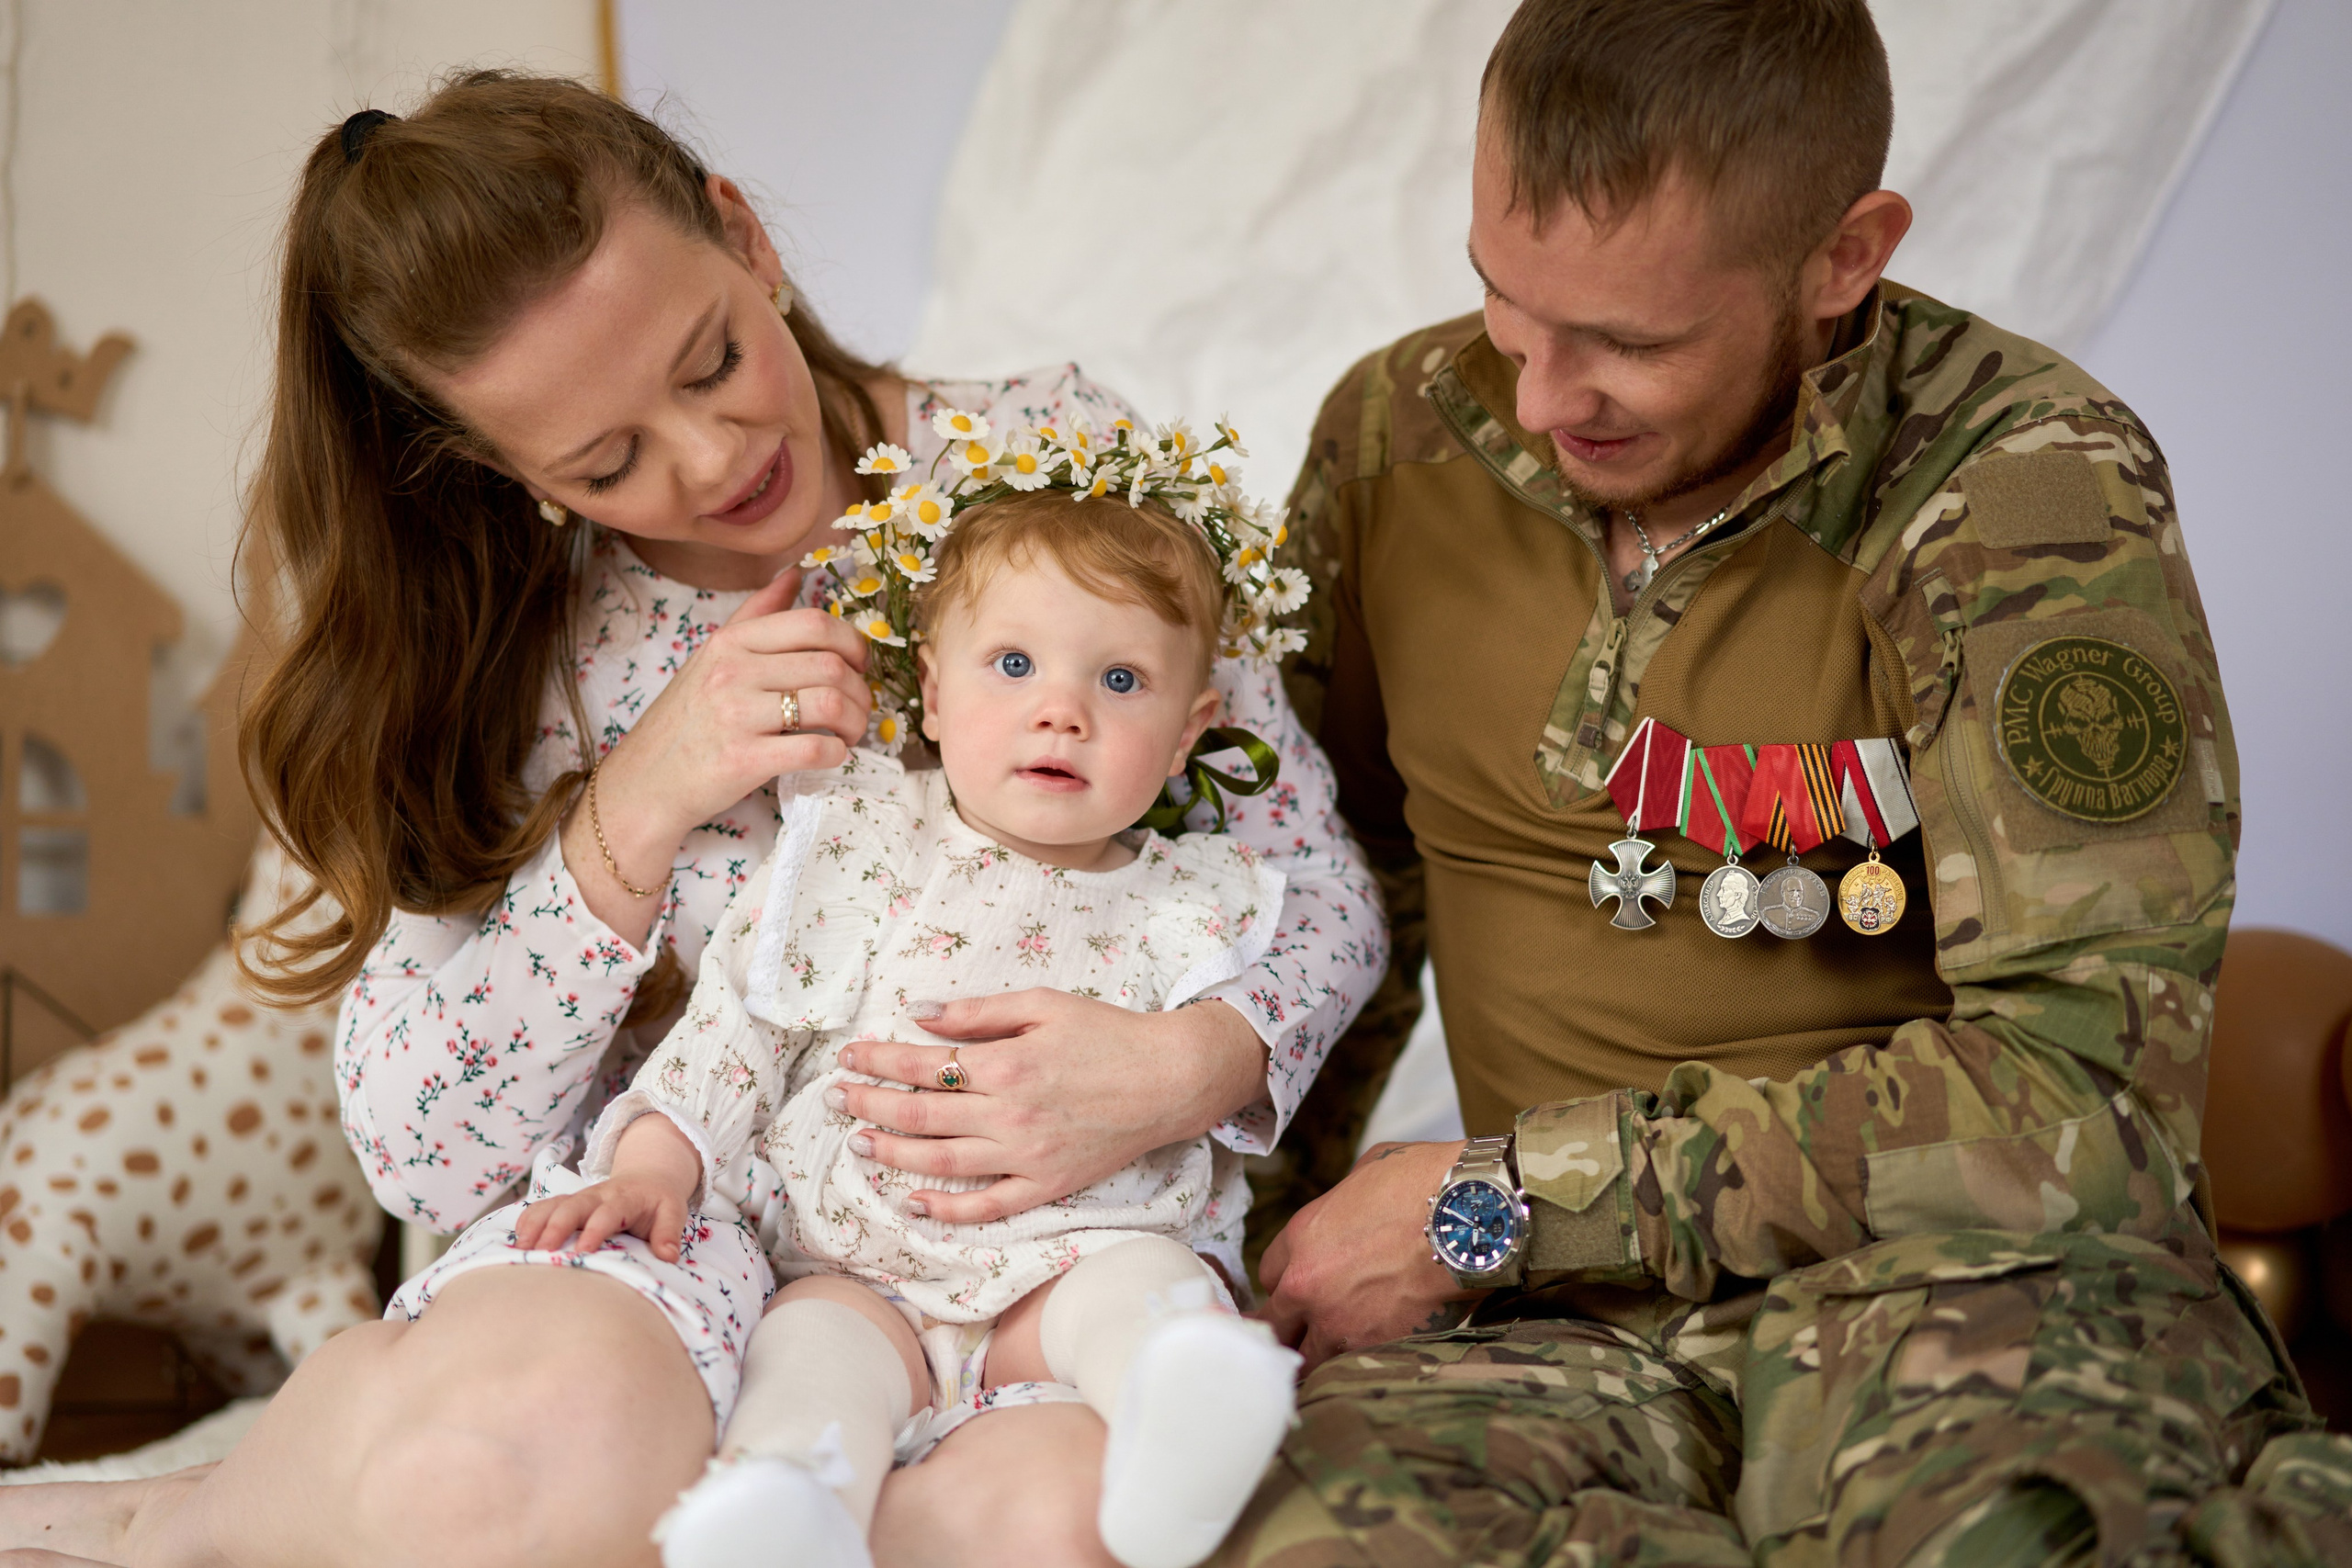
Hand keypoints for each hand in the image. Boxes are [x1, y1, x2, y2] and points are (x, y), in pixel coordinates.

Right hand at [511, 1114, 700, 1260]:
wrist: (648, 1178)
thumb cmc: (658, 1202)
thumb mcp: (673, 1211)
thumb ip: (669, 1232)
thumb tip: (669, 1256)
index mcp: (624, 1198)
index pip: (607, 1213)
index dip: (595, 1230)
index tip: (583, 1252)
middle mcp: (597, 1195)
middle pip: (572, 1207)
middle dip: (556, 1228)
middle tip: (541, 1252)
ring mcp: (579, 1198)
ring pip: (553, 1205)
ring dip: (535, 1224)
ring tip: (521, 1248)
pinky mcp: (567, 1203)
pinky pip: (543, 1206)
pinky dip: (528, 1219)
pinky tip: (516, 1239)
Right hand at [563, 568, 869, 933]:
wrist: (645, 782)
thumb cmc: (686, 721)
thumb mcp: (712, 657)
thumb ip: (757, 615)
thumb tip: (796, 574)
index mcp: (731, 642)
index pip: (813, 624)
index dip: (852, 642)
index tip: (858, 664)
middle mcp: (732, 672)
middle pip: (831, 666)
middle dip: (860, 690)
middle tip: (858, 708)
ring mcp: (736, 715)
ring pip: (830, 704)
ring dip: (855, 722)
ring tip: (849, 733)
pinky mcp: (743, 760)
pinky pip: (815, 748)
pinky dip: (837, 753)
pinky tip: (831, 755)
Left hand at [835, 993, 1267, 1223]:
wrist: (1169, 1080)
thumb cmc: (1108, 1034)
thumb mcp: (1043, 1004)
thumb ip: (976, 1012)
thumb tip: (918, 1012)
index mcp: (1006, 1065)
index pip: (922, 1066)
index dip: (878, 1061)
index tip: (849, 1057)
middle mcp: (1009, 1116)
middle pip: (919, 1117)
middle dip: (869, 1106)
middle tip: (836, 1098)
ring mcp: (1026, 1157)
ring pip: (940, 1164)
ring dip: (891, 1156)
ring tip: (857, 1145)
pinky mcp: (1045, 1186)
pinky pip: (987, 1207)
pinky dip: (946, 1211)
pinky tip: (914, 1203)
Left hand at [1258, 1139, 1473, 1369]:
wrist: (1468, 1220)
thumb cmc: (1423, 1185)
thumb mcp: (1364, 1175)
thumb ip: (1340, 1208)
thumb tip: (1345, 1217)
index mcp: (1302, 1239)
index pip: (1267, 1275)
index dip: (1285, 1278)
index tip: (1298, 1283)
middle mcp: (1310, 1286)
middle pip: (1274, 1325)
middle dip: (1284, 1327)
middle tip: (1295, 1331)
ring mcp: (1341, 1323)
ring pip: (1307, 1357)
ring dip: (1316, 1352)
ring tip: (1331, 1349)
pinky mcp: (1378, 1346)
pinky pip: (1349, 1365)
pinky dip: (1353, 1362)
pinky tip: (1365, 1353)